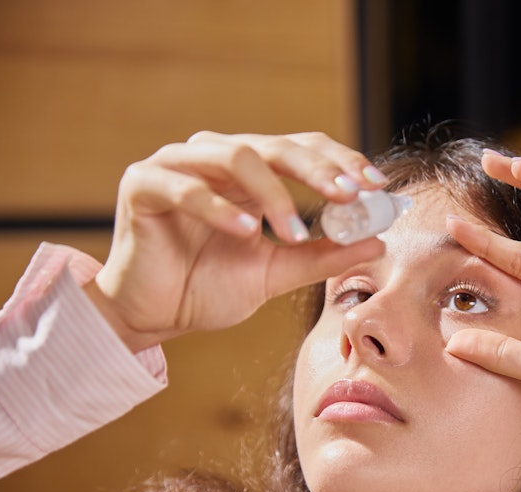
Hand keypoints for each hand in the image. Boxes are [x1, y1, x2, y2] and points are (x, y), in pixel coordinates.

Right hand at [86, 131, 386, 350]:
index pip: (303, 148)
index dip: (341, 161)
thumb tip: (377, 242)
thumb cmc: (208, 289)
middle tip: (351, 195)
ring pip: (236, 156)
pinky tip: (246, 232)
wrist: (154, 317)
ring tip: (295, 231)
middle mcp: (215, 157)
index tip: (377, 185)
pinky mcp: (143, 185)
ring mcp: (176, 165)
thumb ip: (322, 256)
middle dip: (319, 170)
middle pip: (276, 145)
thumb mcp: (277, 272)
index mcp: (249, 172)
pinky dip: (219, 208)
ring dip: (274, 194)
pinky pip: (185, 187)